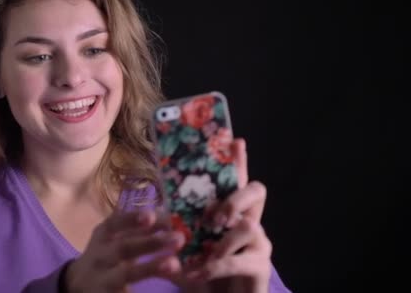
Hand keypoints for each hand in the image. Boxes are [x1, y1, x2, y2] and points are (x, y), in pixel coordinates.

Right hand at [65, 209, 185, 292]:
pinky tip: (167, 289)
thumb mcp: (112, 239)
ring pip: (126, 274)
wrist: (77, 284)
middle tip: (179, 238)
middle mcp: (100, 257)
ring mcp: (103, 279)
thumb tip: (166, 220)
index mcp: (102, 238)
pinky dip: (140, 292)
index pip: (114, 224)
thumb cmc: (105, 256)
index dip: (131, 219)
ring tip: (175, 265)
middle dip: (150, 243)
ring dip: (151, 268)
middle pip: (123, 248)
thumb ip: (136, 230)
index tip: (152, 216)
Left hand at [182, 139, 272, 292]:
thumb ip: (174, 229)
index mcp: (231, 213)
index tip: (236, 141)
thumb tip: (154, 212)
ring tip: (203, 255)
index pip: (236, 180)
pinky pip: (238, 260)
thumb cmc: (202, 274)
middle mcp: (250, 222)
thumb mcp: (184, 248)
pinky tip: (197, 274)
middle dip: (234, 197)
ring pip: (248, 225)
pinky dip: (213, 268)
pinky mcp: (260, 268)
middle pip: (257, 191)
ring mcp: (259, 245)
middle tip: (215, 216)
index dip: (238, 161)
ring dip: (220, 241)